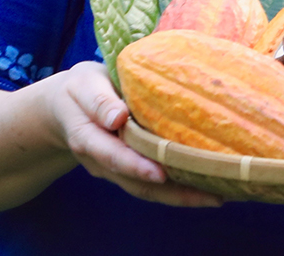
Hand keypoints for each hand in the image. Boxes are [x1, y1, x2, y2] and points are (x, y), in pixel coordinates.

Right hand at [42, 62, 219, 207]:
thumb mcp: (84, 85)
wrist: (65, 107)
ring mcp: (115, 170)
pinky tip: (206, 189)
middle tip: (210, 196)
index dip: (136, 166)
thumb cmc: (81, 90)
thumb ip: (99, 101)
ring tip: (217, 198)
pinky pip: (152, 185)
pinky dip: (177, 191)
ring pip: (148, 190)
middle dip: (173, 193)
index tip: (161, 173)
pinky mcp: (128, 170)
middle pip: (137, 183)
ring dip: (181, 198)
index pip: (113, 156)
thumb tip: (118, 117)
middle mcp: (102, 162)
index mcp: (89, 138)